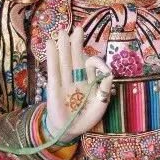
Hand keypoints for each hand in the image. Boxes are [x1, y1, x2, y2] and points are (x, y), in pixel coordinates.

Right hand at [45, 27, 112, 141]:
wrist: (68, 130)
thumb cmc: (86, 118)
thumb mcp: (100, 105)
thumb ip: (104, 90)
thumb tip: (109, 74)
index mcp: (89, 81)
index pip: (92, 66)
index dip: (96, 62)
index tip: (99, 64)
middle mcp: (77, 78)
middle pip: (76, 58)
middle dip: (76, 44)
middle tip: (77, 29)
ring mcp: (65, 81)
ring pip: (65, 60)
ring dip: (63, 46)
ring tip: (62, 31)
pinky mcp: (54, 86)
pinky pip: (53, 69)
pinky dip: (51, 56)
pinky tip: (50, 44)